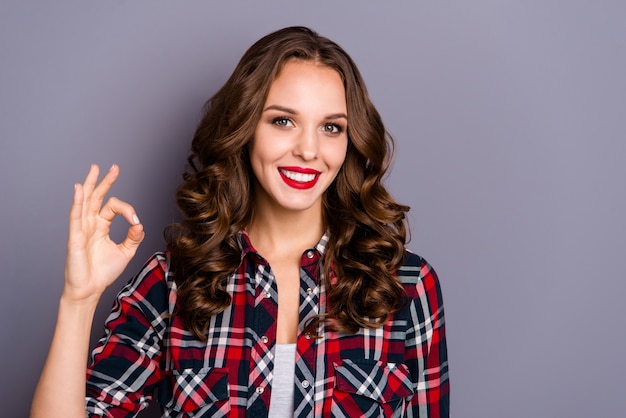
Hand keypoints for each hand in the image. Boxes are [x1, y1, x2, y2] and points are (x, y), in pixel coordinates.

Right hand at [63, 164, 144, 302]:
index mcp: (101, 226)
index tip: (136, 222)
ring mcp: (81, 228)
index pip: (113, 207)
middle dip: (105, 181)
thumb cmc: (103, 272)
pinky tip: (79, 189)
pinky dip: (77, 201)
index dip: (128, 211)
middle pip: (97, 197)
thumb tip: (140, 224)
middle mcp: (90, 224)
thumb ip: (134, 238)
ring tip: (95, 168)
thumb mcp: (126, 252)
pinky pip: (75, 216)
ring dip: (90, 184)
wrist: (90, 290)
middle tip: (113, 167)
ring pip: (85, 201)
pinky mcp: (74, 236)